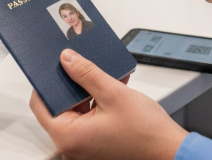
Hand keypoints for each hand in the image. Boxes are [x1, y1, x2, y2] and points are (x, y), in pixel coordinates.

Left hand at [30, 49, 187, 159]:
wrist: (171, 151)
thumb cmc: (146, 133)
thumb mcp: (113, 93)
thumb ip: (86, 73)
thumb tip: (67, 60)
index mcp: (70, 137)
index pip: (40, 105)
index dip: (46, 82)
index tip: (54, 65)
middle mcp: (74, 146)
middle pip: (59, 106)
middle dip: (73, 83)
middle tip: (81, 64)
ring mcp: (86, 147)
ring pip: (77, 109)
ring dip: (89, 90)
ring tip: (103, 75)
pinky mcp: (97, 144)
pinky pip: (90, 117)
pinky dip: (98, 101)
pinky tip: (113, 87)